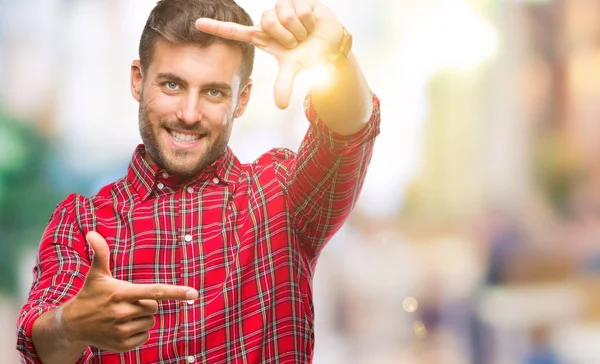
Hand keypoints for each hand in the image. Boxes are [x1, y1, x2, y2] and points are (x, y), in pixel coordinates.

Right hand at [61, 231, 197, 352]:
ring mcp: (122, 331)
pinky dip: (138, 332)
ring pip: (150, 322)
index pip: (155, 291)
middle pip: (153, 306)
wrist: (72, 325)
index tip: (194, 293)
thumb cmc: (90, 295)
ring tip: (122, 315)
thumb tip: (92, 232)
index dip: (176, 292)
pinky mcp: (122, 345)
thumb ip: (100, 253)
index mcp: (121, 293)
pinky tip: (121, 328)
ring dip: (141, 318)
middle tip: (126, 302)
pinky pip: (145, 336)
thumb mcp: (96, 274)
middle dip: (145, 303)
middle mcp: (122, 313)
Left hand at [195, 0, 343, 108]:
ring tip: (304, 33)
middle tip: (296, 42)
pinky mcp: (299, 0)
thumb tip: (281, 106)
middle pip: (266, 22)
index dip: (217, 28)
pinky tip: (311, 24)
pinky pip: (298, 10)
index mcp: (263, 37)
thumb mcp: (293, 70)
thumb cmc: (308, 55)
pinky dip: (308, 21)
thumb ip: (284, 85)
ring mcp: (283, 8)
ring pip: (282, 15)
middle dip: (285, 36)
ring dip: (297, 29)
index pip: (236, 32)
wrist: (331, 45)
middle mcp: (270, 20)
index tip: (197, 24)